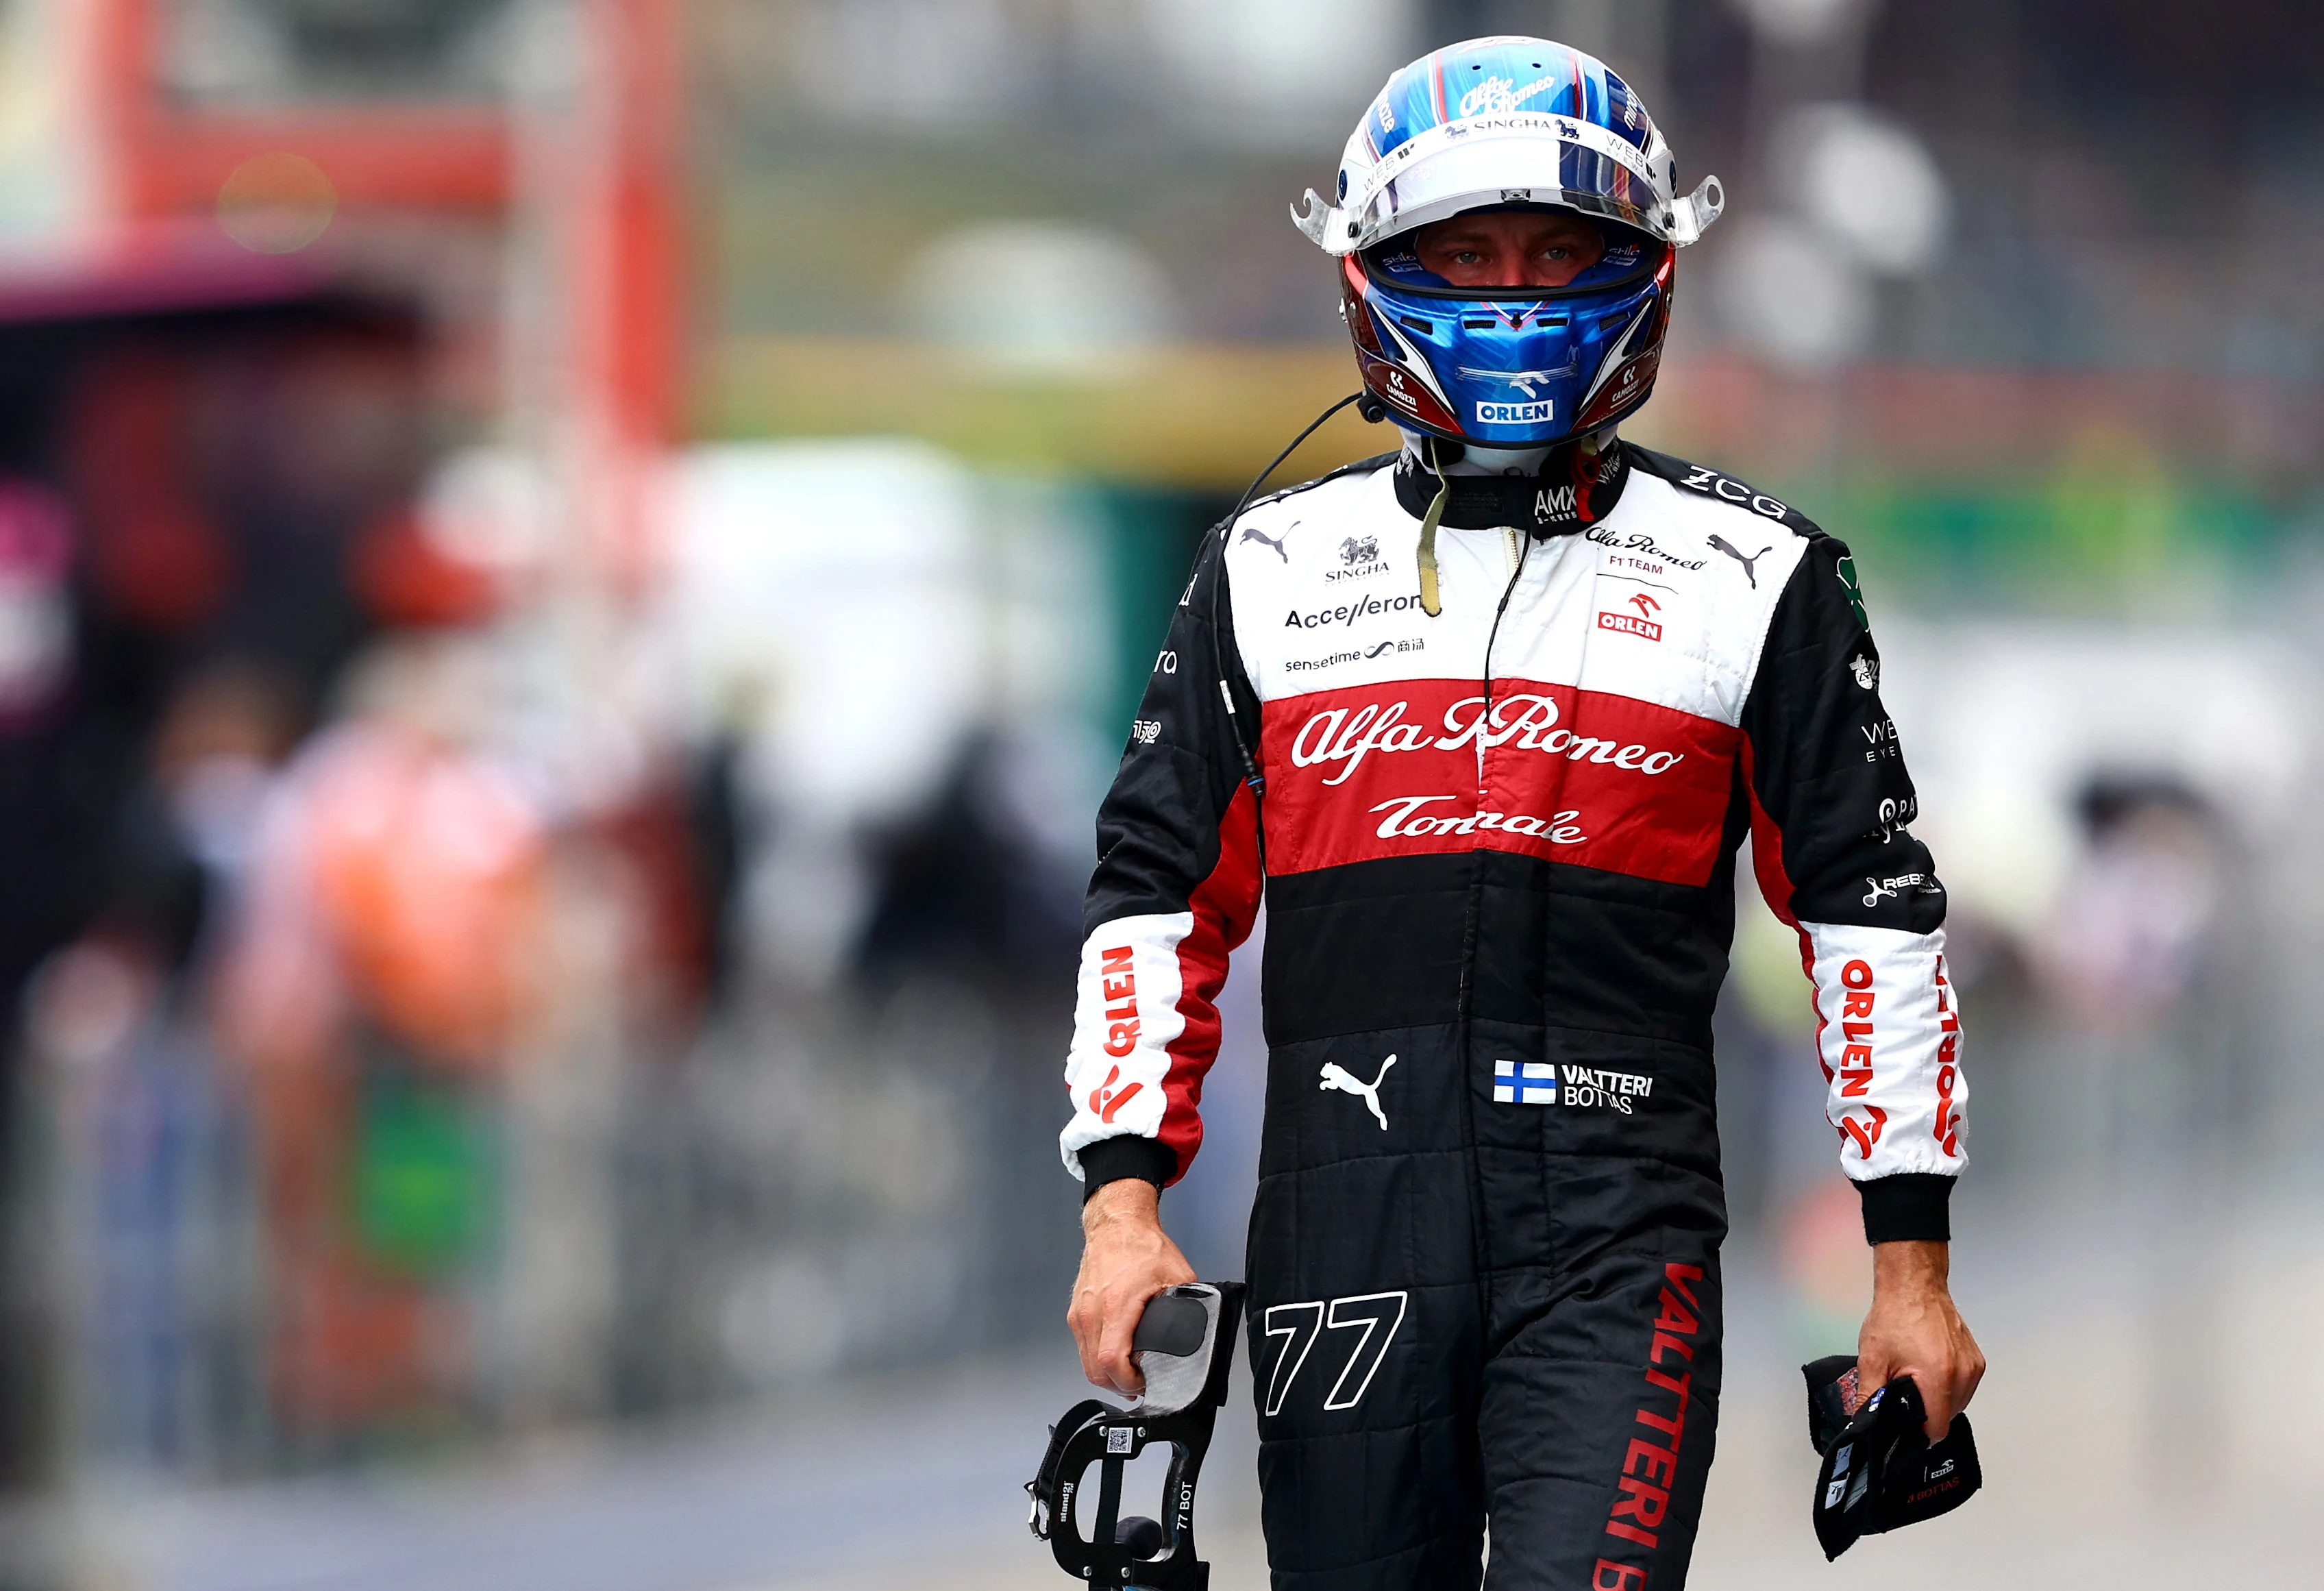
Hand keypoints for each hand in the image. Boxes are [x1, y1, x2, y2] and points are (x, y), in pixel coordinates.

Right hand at [1067, 1179, 1195, 1397]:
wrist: (1116, 1224)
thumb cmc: (1141, 1245)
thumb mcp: (1178, 1276)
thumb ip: (1188, 1307)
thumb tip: (1203, 1331)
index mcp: (1116, 1305)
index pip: (1111, 1361)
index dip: (1129, 1382)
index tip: (1145, 1383)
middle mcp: (1092, 1312)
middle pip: (1095, 1371)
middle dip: (1119, 1385)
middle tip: (1141, 1385)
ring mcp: (1080, 1313)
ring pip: (1086, 1363)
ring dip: (1107, 1376)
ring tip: (1130, 1376)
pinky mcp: (1076, 1312)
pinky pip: (1083, 1348)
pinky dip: (1097, 1360)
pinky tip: (1115, 1358)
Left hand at [1857, 1240, 1985, 1441]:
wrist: (1913, 1286)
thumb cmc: (1895, 1317)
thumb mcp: (1872, 1360)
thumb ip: (1869, 1396)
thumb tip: (1863, 1422)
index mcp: (1939, 1377)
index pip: (1938, 1429)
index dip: (1919, 1434)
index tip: (1906, 1430)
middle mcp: (1963, 1374)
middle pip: (1948, 1417)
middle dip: (1926, 1415)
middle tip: (1904, 1401)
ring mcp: (1973, 1366)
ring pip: (1958, 1404)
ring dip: (1938, 1402)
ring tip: (1916, 1384)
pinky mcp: (1976, 1359)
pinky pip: (1964, 1388)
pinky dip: (1948, 1388)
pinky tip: (1929, 1374)